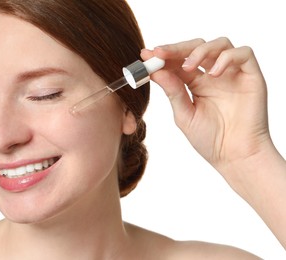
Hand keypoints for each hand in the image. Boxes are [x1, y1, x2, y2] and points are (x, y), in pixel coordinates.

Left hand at [141, 37, 270, 176]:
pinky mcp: (251, 76)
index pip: (178, 62)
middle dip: (176, 48)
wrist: (235, 157)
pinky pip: (244, 53)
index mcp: (195, 83)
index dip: (163, 57)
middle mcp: (213, 75)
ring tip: (188, 67)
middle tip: (160, 54)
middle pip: (196, 47)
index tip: (146, 55)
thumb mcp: (185, 115)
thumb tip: (156, 71)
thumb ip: (173, 92)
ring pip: (219, 44)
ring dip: (200, 50)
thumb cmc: (210, 139)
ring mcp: (232, 74)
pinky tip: (213, 74)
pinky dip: (227, 58)